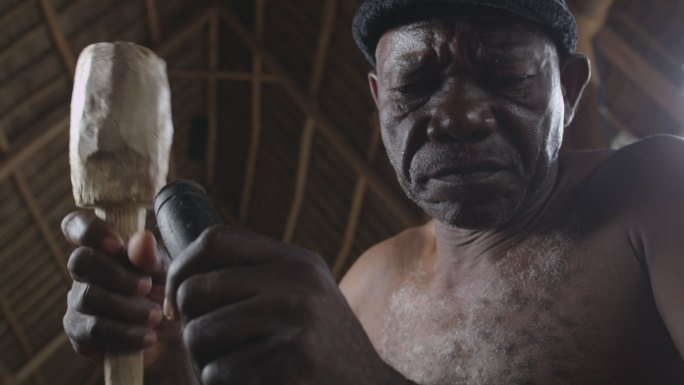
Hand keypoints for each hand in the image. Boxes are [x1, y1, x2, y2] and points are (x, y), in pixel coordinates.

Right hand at [61, 211, 197, 383]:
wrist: (176, 343)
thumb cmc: (168, 297)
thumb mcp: (169, 274)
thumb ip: (153, 258)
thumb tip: (142, 238)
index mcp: (105, 249)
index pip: (76, 226)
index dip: (89, 230)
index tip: (117, 244)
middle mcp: (86, 272)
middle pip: (80, 260)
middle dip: (117, 273)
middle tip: (147, 286)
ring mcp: (79, 302)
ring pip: (89, 296)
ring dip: (127, 306)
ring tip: (156, 315)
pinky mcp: (79, 333)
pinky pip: (94, 328)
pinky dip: (124, 332)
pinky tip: (148, 336)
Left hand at [164, 226, 408, 384]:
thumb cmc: (324, 348)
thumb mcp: (305, 296)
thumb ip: (258, 278)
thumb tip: (183, 275)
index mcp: (296, 262)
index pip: (215, 240)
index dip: (181, 267)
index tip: (178, 300)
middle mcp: (295, 285)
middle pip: (196, 291)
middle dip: (191, 326)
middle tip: (212, 348)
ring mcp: (292, 324)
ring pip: (199, 336)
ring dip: (206, 362)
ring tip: (239, 368)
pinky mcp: (285, 364)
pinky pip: (217, 374)